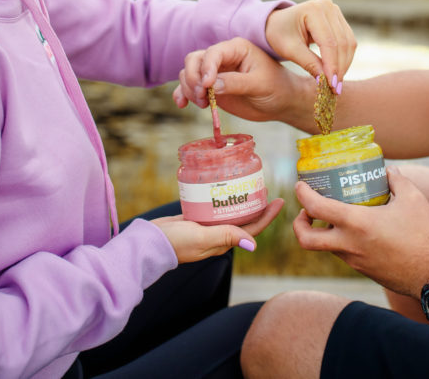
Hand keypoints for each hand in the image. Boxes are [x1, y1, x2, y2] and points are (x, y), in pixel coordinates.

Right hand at [151, 198, 284, 262]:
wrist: (149, 243)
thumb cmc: (175, 243)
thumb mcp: (202, 238)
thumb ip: (225, 237)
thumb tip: (253, 244)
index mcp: (223, 242)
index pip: (252, 229)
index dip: (267, 216)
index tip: (279, 201)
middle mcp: (218, 236)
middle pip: (244, 220)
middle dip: (257, 206)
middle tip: (265, 188)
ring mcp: (207, 227)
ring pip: (230, 213)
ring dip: (241, 201)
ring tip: (248, 185)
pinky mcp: (195, 220)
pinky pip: (214, 208)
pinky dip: (222, 198)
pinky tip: (223, 188)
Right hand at [173, 37, 312, 127]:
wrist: (282, 102)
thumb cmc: (277, 88)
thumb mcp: (260, 84)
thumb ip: (236, 83)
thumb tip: (211, 85)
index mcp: (236, 49)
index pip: (213, 53)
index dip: (206, 68)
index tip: (207, 85)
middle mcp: (222, 57)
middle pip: (194, 60)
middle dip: (193, 78)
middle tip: (202, 96)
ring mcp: (214, 72)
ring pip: (189, 73)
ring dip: (189, 88)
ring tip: (203, 104)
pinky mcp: (210, 87)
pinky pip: (190, 87)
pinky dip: (183, 94)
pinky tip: (182, 104)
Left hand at [264, 0, 356, 89]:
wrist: (277, 23)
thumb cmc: (279, 34)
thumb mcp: (289, 49)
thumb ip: (308, 63)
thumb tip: (325, 81)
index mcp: (313, 10)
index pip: (328, 42)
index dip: (332, 65)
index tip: (331, 85)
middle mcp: (328, 6)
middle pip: (342, 43)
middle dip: (339, 68)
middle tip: (335, 89)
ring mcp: (335, 11)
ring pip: (349, 43)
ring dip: (344, 65)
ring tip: (336, 84)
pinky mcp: (339, 19)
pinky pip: (348, 41)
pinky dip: (344, 58)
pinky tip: (338, 73)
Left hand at [291, 167, 428, 296]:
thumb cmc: (425, 235)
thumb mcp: (413, 199)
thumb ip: (397, 180)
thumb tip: (388, 171)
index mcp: (357, 224)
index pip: (316, 208)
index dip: (302, 194)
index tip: (300, 185)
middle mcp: (350, 245)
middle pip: (306, 240)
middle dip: (298, 224)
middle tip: (306, 211)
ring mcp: (356, 262)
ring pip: (327, 248)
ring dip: (324, 233)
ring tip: (336, 216)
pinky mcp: (365, 271)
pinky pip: (346, 256)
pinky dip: (343, 243)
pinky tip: (359, 231)